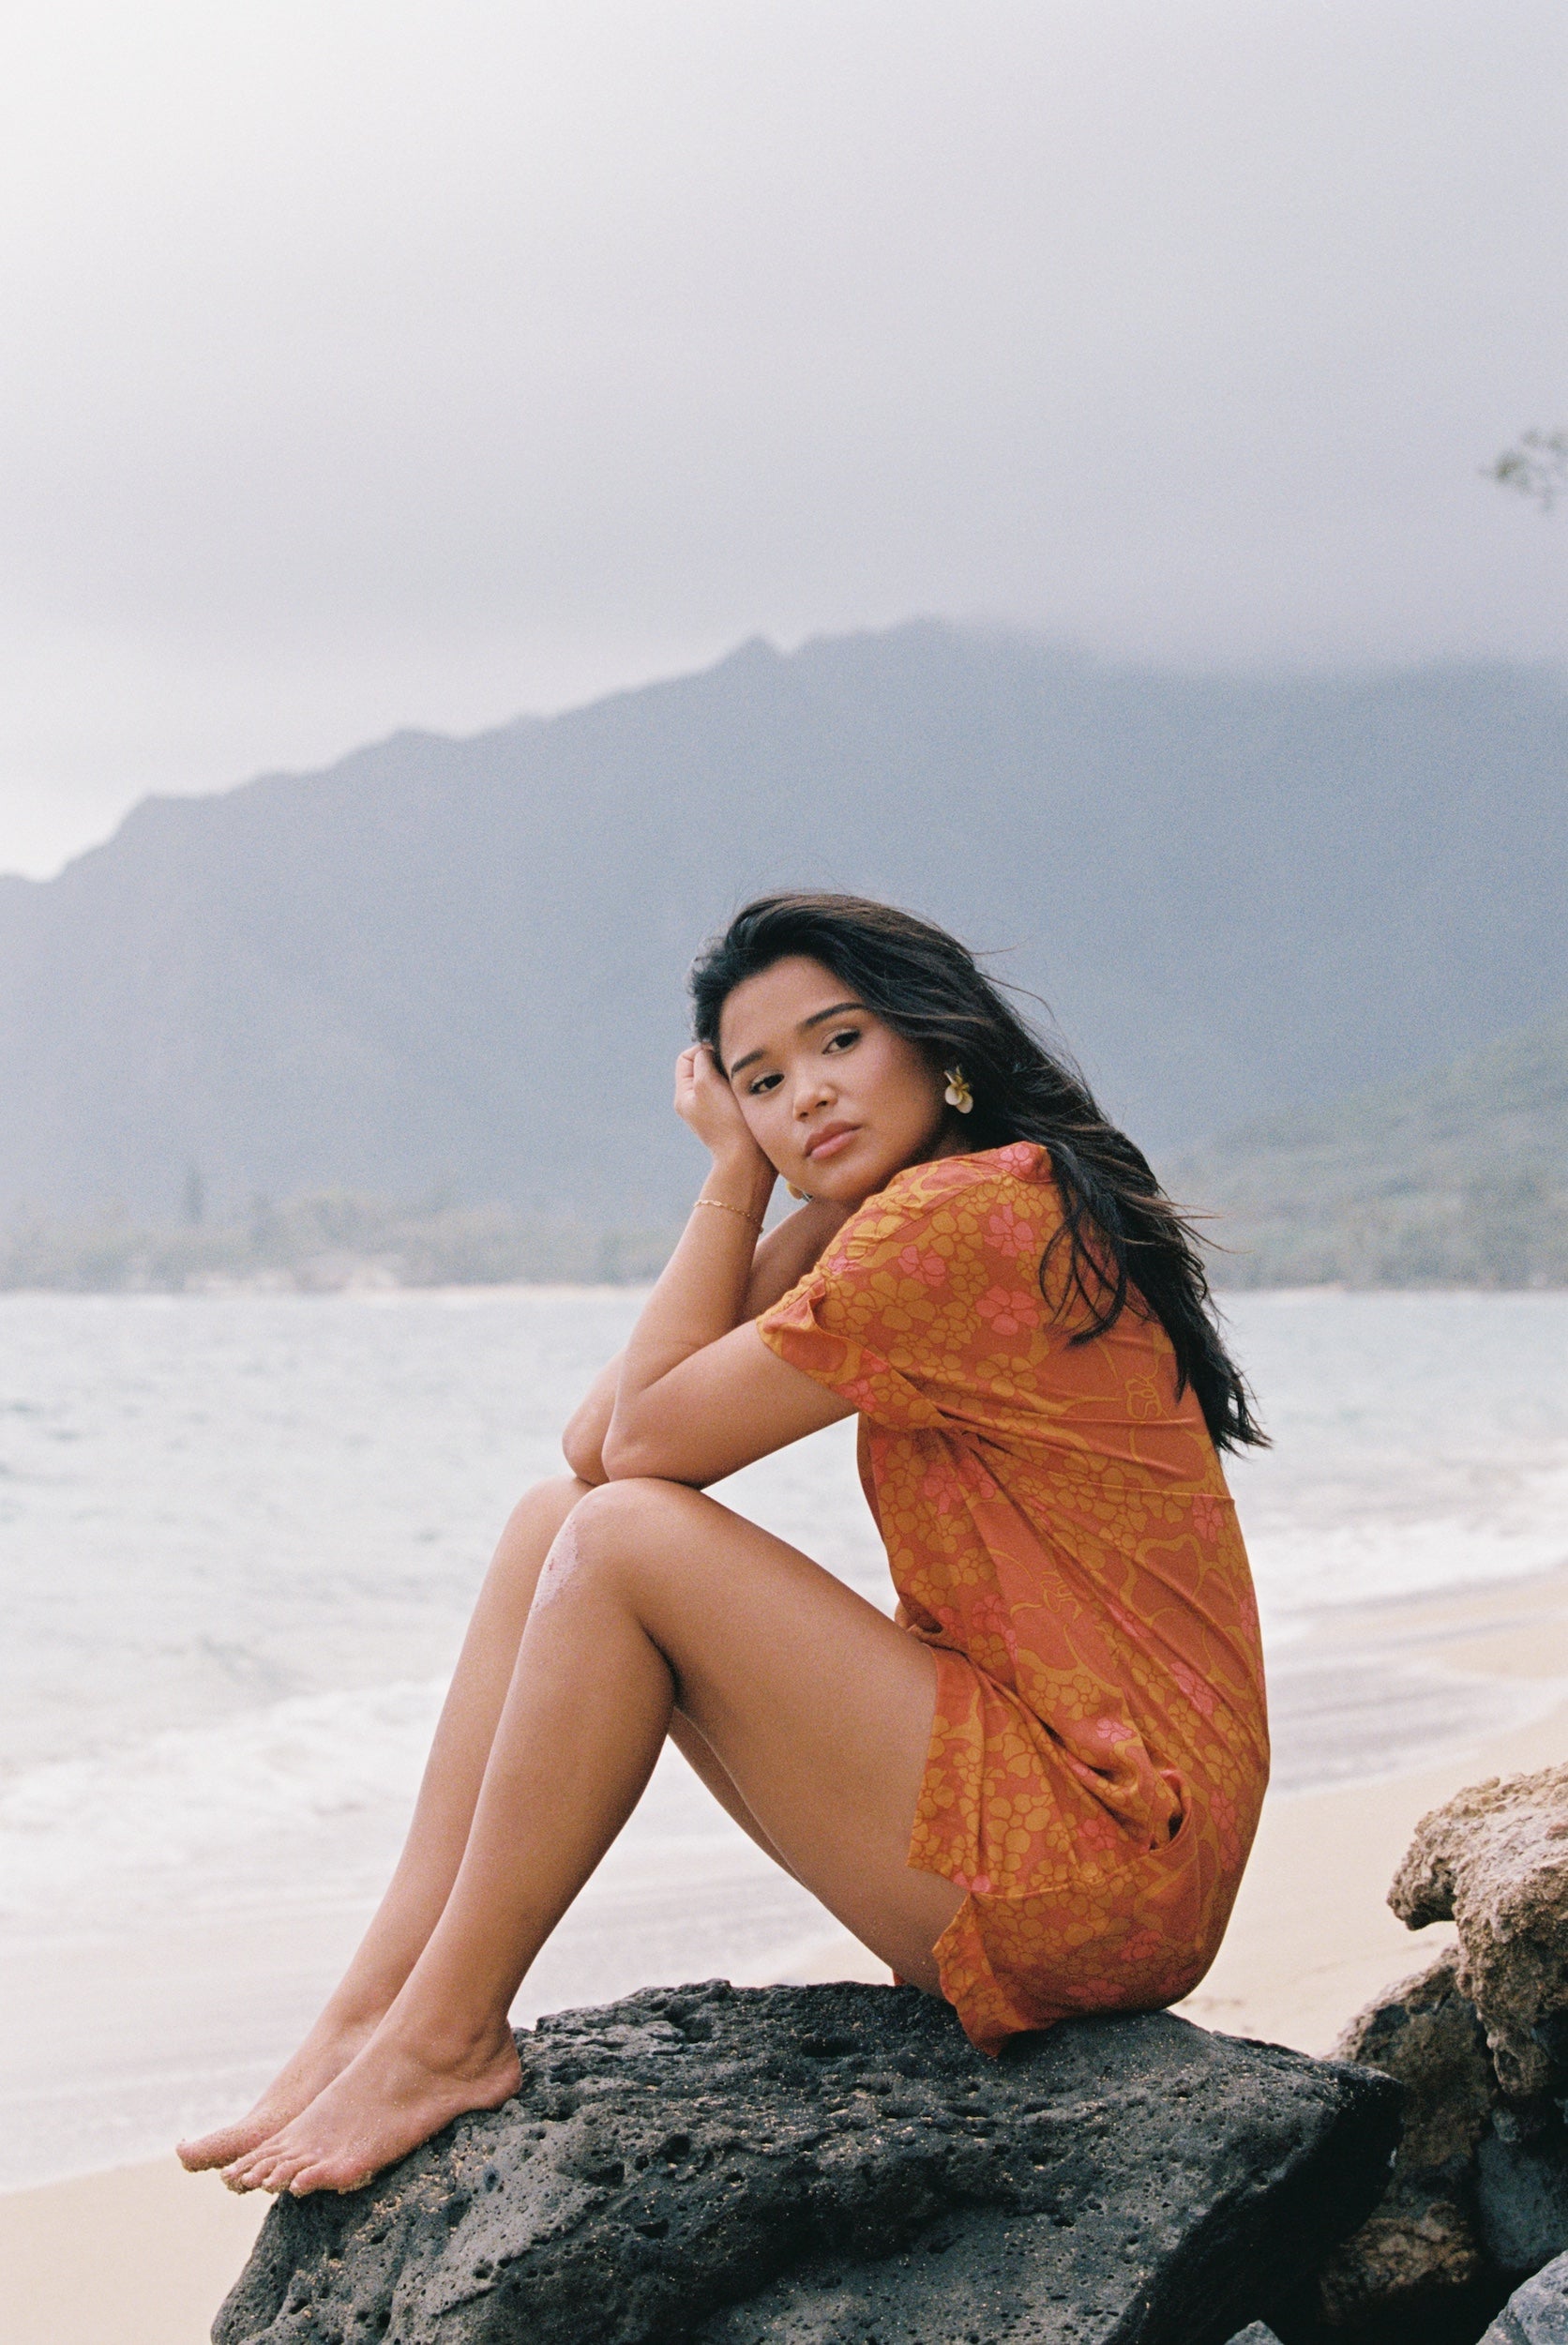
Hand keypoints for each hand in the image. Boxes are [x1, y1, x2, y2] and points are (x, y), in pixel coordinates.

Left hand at [674, 1045, 772, 1171]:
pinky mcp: (733, 1115)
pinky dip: (742, 1086)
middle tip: (735, 1069)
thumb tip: (709, 1050)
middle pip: (704, 1067)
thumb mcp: (706, 1083)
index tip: (723, 1056)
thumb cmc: (726, 1120)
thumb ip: (702, 1060)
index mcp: (683, 1095)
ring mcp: (715, 1109)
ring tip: (743, 1082)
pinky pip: (735, 1091)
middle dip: (720, 1062)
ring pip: (722, 1078)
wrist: (748, 1159)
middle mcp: (696, 1102)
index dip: (704, 1049)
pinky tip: (751, 1092)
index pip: (687, 1057)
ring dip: (733, 1075)